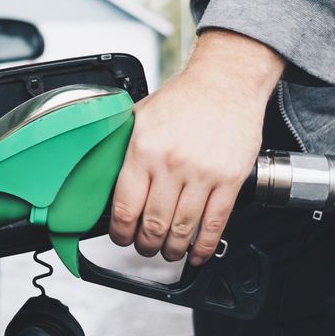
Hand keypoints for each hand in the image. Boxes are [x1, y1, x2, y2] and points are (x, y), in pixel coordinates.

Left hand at [108, 30, 284, 264]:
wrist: (226, 82)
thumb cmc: (184, 98)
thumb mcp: (141, 115)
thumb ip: (123, 146)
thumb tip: (104, 172)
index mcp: (144, 149)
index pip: (125, 206)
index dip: (120, 232)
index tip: (121, 236)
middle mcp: (171, 164)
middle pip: (153, 224)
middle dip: (145, 245)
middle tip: (144, 247)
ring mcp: (203, 174)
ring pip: (182, 229)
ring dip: (172, 249)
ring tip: (167, 251)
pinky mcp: (230, 180)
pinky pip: (215, 223)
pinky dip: (204, 246)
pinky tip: (197, 253)